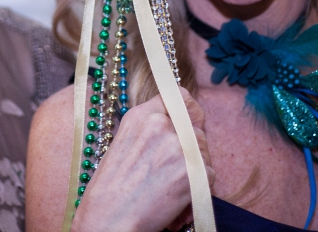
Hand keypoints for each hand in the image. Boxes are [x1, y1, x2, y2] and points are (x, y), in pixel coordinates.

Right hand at [71, 87, 213, 231]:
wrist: (108, 220)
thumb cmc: (111, 190)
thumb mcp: (124, 144)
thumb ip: (151, 130)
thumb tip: (181, 126)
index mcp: (141, 116)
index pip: (179, 98)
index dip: (188, 111)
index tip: (191, 123)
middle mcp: (160, 125)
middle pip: (196, 129)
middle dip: (192, 151)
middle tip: (173, 173)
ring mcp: (177, 146)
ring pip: (204, 153)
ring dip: (195, 172)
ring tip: (170, 192)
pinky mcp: (192, 171)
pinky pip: (208, 176)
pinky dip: (197, 192)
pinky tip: (175, 205)